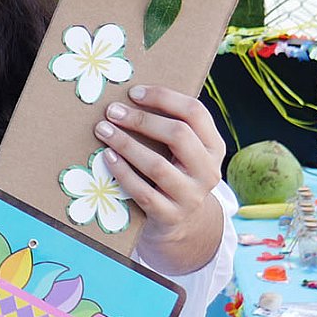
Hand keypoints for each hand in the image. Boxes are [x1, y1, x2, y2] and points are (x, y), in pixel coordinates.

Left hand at [92, 84, 225, 273]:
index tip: (133, 92)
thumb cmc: (174, 174)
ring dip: (126, 144)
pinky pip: (143, 192)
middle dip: (141, 120)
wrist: (180, 224)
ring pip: (158, 165)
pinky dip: (123, 172)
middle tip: (112, 111)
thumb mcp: (182, 152)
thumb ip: (168, 127)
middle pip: (178, 135)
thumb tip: (129, 96)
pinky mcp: (170, 216)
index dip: (163, 98)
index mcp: (214, 147)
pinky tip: (107, 158)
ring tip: (103, 130)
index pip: (195, 112)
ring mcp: (191, 196)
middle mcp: (208, 171)